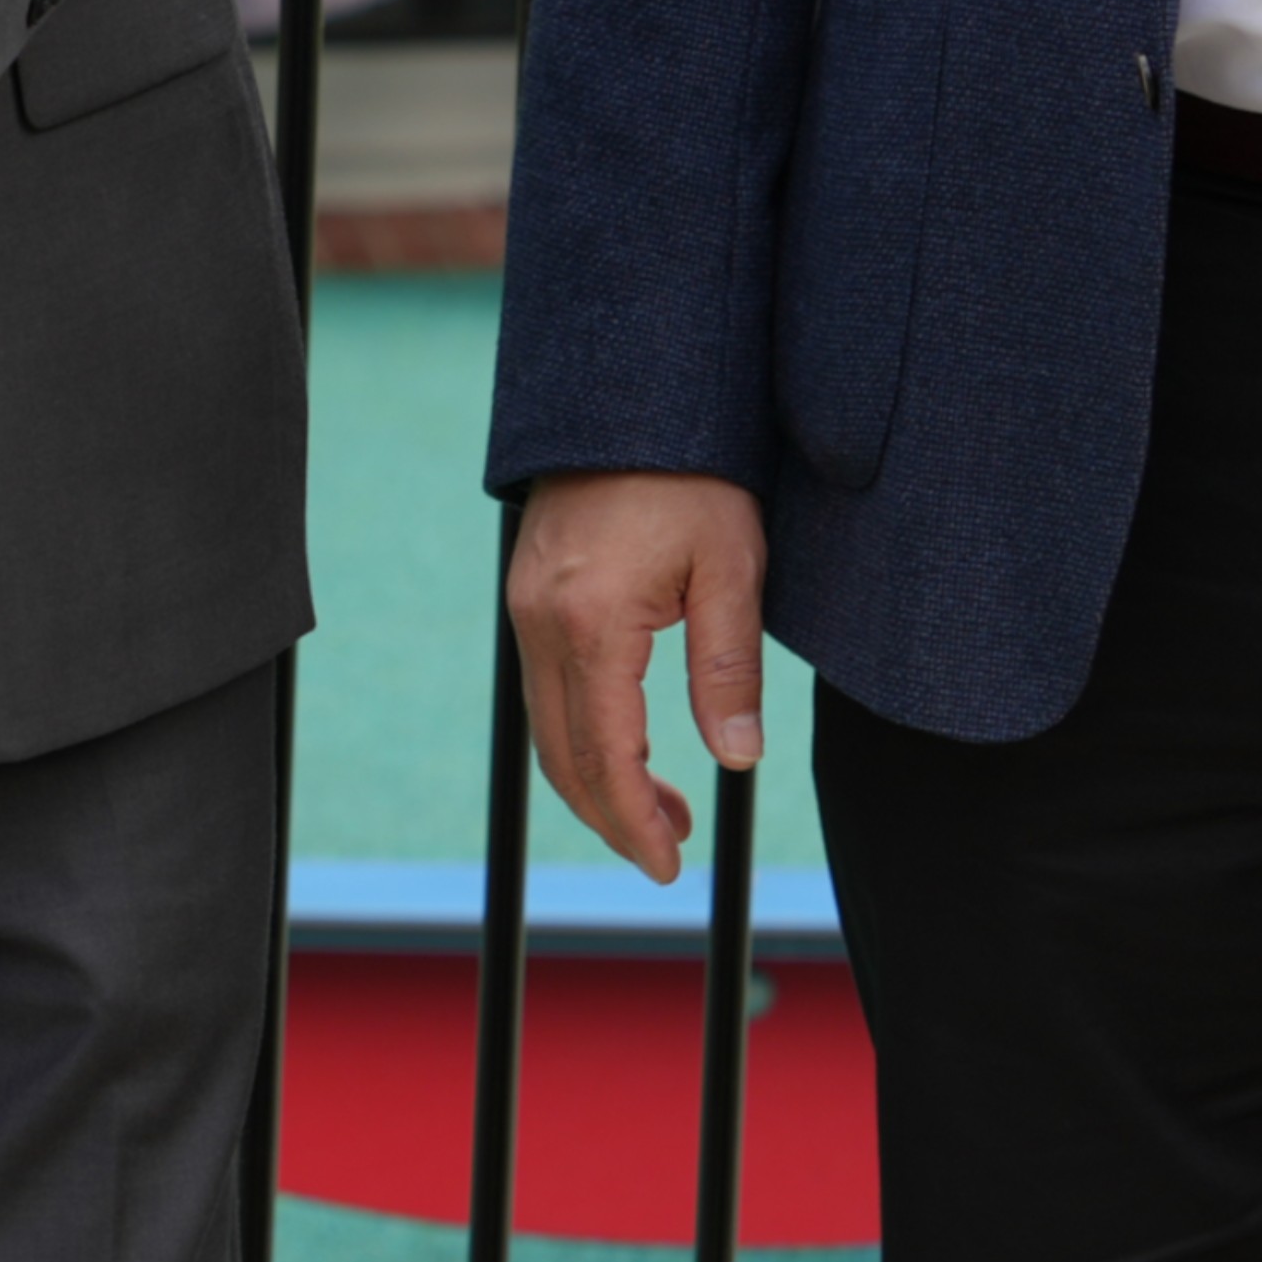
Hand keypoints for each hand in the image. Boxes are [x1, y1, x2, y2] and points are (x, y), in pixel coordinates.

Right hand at [506, 469, 768, 885]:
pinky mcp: (528, 593)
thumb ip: (728, 669)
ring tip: (662, 809)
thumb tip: (735, 760)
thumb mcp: (732, 570)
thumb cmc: (694, 477)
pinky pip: (546, 687)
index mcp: (592, 623)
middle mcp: (541, 622)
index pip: (605, 756)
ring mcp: (525, 607)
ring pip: (547, 725)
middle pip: (562, 755)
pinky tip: (630, 743)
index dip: (635, 822)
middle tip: (667, 853)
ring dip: (597, 779)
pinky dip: (581, 734)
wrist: (630, 396)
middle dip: (612, 816)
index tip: (667, 866)